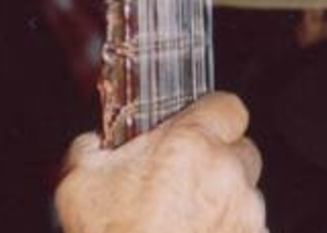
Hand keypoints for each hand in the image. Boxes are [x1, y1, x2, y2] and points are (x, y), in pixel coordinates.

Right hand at [55, 92, 265, 232]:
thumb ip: (90, 146)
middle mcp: (227, 176)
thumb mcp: (78, 181)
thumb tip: (94, 142)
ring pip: (246, 195)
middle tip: (182, 176)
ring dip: (223, 200)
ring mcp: (246, 216)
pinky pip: (247, 231)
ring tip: (183, 219)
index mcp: (190, 144)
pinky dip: (225, 232)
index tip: (196, 125)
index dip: (211, 115)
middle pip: (242, 150)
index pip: (228, 106)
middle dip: (218, 160)